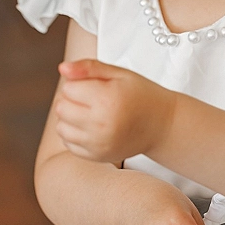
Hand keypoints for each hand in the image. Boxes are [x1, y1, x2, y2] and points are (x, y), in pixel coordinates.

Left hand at [55, 58, 171, 164]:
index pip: (68, 88)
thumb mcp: (120, 74)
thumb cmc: (141, 95)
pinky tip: (91, 127)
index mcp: (107, 99)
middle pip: (61, 108)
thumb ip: (90, 68)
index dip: (79, 83)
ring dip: (70, 118)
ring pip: (61, 127)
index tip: (95, 85)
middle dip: (72, 99)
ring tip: (91, 113)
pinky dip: (74, 134)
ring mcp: (99, 143)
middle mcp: (101, 124)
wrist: (162, 125)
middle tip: (93, 98)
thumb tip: (62, 68)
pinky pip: (69, 144)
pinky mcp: (97, 157)